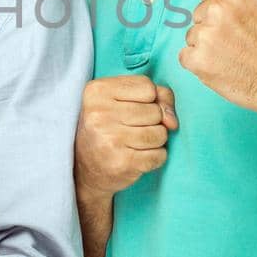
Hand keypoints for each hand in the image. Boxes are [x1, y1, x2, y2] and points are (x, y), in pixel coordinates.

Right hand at [74, 75, 177, 201]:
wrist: (84, 169)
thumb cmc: (106, 128)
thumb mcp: (121, 100)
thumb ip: (156, 96)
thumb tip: (172, 121)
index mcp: (97, 91)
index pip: (147, 86)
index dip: (148, 99)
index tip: (132, 109)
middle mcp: (100, 113)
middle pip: (156, 111)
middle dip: (152, 122)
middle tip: (131, 129)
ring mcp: (110, 139)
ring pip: (160, 134)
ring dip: (155, 141)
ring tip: (135, 143)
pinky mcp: (122, 163)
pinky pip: (159, 155)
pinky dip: (155, 157)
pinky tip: (137, 157)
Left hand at [178, 0, 256, 136]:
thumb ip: (236, 6)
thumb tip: (211, 6)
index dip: (216, 8)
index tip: (227, 21)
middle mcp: (219, 8)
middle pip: (198, 15)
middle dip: (211, 29)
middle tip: (234, 45)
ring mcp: (206, 34)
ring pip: (192, 37)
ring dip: (205, 48)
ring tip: (231, 59)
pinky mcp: (196, 59)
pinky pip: (186, 56)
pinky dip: (198, 65)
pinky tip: (221, 69)